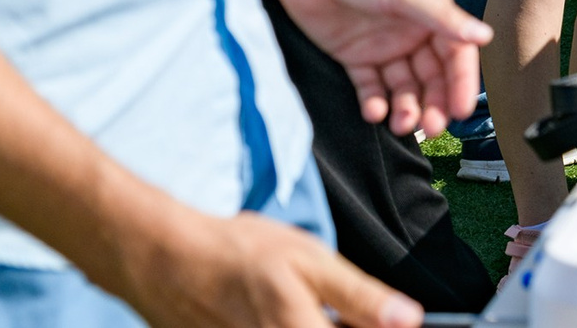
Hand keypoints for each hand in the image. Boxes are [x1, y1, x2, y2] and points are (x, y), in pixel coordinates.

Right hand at [113, 202, 421, 327]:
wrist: (166, 261)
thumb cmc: (240, 255)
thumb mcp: (311, 262)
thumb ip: (361, 298)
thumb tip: (410, 320)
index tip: (387, 319)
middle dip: (342, 324)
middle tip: (338, 309)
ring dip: (316, 324)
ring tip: (304, 307)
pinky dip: (293, 325)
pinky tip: (286, 314)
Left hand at [245, 0, 489, 137]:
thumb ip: (444, 18)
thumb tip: (486, 36)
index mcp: (432, 13)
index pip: (456, 55)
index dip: (461, 83)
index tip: (461, 111)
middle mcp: (412, 32)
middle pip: (431, 76)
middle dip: (434, 103)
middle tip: (432, 128)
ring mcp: (382, 45)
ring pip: (402, 86)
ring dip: (405, 107)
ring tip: (401, 125)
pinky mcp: (353, 54)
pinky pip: (369, 86)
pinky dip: (373, 102)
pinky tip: (373, 112)